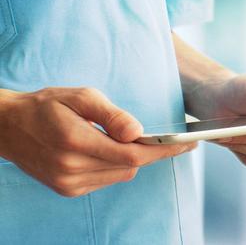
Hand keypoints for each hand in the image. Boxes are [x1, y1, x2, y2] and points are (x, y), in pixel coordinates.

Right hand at [0, 88, 195, 196]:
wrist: (10, 127)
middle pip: (131, 166)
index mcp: (76, 142)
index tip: (187, 144)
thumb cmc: (47, 105)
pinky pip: (108, 179)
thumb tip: (138, 131)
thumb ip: (110, 114)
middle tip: (170, 140)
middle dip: (153, 152)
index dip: (164, 150)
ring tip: (131, 140)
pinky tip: (110, 150)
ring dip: (133, 158)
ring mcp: (70, 183)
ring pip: (122, 174)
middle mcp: (73, 169)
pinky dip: (117, 166)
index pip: (133, 153)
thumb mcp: (80, 96)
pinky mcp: (69, 189)